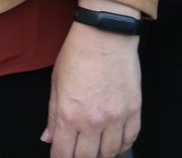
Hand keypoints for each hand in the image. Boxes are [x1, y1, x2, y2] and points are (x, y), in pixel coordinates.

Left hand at [42, 8, 140, 157]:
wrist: (105, 35)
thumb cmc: (77, 54)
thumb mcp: (56, 83)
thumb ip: (52, 115)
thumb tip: (48, 138)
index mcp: (69, 115)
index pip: (63, 153)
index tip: (60, 157)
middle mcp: (93, 121)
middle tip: (77, 154)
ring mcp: (116, 117)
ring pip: (109, 153)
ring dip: (101, 155)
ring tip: (95, 150)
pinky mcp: (134, 110)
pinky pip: (129, 139)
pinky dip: (121, 146)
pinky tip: (114, 143)